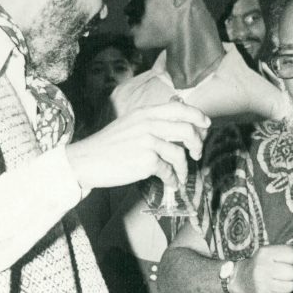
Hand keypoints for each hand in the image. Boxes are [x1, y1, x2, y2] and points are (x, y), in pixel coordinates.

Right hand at [66, 102, 209, 191]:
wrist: (86, 161)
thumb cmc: (108, 146)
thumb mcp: (130, 124)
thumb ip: (151, 122)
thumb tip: (176, 126)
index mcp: (145, 113)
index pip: (179, 108)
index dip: (197, 116)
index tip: (206, 125)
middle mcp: (148, 124)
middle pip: (187, 130)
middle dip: (198, 144)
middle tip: (197, 155)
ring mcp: (148, 142)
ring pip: (180, 154)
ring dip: (184, 168)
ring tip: (180, 176)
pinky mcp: (146, 161)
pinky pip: (169, 171)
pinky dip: (172, 180)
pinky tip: (170, 184)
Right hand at [233, 245, 292, 292]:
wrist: (242, 278)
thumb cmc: (265, 263)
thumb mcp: (276, 254)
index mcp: (265, 253)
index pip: (292, 254)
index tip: (288, 261)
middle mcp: (261, 268)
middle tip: (284, 273)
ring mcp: (261, 284)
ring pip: (291, 287)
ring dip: (289, 285)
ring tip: (279, 281)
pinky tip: (275, 289)